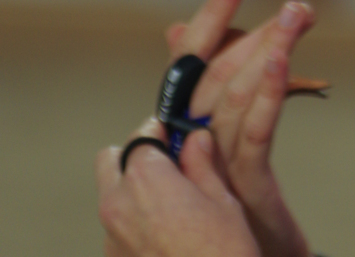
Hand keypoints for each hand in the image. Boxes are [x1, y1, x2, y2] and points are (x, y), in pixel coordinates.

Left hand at [96, 118, 263, 256]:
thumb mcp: (223, 201)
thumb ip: (202, 164)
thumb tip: (196, 141)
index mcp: (146, 179)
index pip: (142, 135)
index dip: (162, 133)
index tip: (177, 138)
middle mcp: (119, 205)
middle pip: (112, 161)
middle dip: (136, 159)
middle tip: (169, 169)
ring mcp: (112, 239)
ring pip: (113, 198)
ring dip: (135, 193)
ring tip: (172, 209)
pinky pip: (118, 230)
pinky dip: (135, 225)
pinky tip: (167, 237)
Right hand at [164, 0, 316, 255]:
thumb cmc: (235, 206)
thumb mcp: (226, 141)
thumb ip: (210, 83)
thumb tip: (180, 26)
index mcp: (184, 127)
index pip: (194, 59)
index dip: (213, 13)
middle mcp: (188, 143)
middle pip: (218, 73)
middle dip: (259, 30)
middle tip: (299, 4)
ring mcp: (210, 168)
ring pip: (234, 97)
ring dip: (270, 50)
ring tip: (301, 17)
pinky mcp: (239, 192)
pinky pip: (252, 136)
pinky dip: (268, 95)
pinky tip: (284, 63)